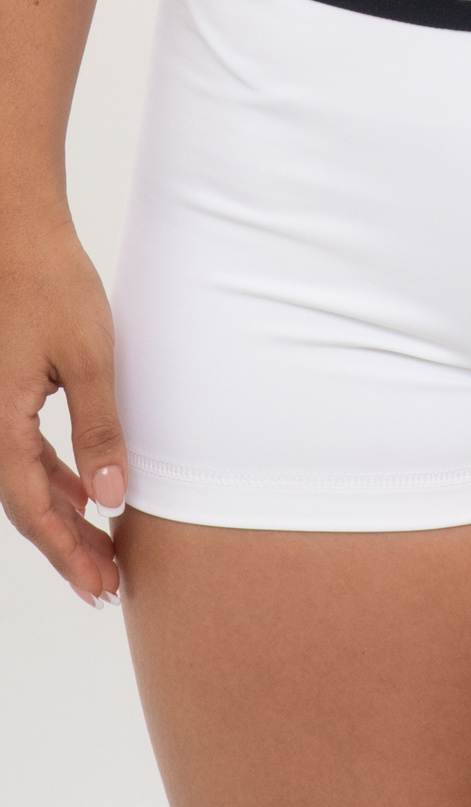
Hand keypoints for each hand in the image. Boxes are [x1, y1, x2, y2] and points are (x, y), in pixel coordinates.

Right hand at [0, 213, 124, 606]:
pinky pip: (25, 451)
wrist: (17, 232)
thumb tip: (112, 499)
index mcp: (0, 424)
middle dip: (67, 547)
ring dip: (63, 516)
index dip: (68, 553)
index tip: (101, 586)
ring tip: (101, 548)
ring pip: (25, 481)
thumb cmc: (51, 285)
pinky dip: (56, 478)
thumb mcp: (89, 358)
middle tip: (107, 584)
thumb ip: (100, 429)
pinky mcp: (5, 390)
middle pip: (26, 505)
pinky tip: (85, 490)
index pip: (33, 510)